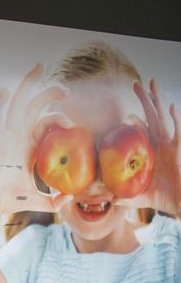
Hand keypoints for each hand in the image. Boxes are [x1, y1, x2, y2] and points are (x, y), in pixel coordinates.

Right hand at [0, 63, 73, 220]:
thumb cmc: (5, 200)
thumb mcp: (37, 199)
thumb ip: (53, 200)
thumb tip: (70, 199)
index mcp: (28, 146)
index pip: (46, 122)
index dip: (60, 118)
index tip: (73, 125)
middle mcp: (18, 136)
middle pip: (34, 106)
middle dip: (49, 93)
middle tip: (65, 89)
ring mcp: (6, 137)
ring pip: (18, 105)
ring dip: (28, 87)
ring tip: (39, 69)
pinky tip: (3, 93)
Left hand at [114, 79, 180, 214]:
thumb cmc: (162, 198)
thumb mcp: (139, 197)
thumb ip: (124, 197)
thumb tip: (110, 199)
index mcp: (149, 151)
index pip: (140, 130)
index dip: (133, 120)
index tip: (125, 116)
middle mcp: (160, 144)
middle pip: (151, 116)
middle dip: (145, 100)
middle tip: (136, 83)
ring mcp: (171, 144)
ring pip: (162, 117)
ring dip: (157, 100)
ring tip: (152, 83)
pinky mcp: (179, 150)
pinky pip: (177, 131)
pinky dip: (175, 118)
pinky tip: (171, 106)